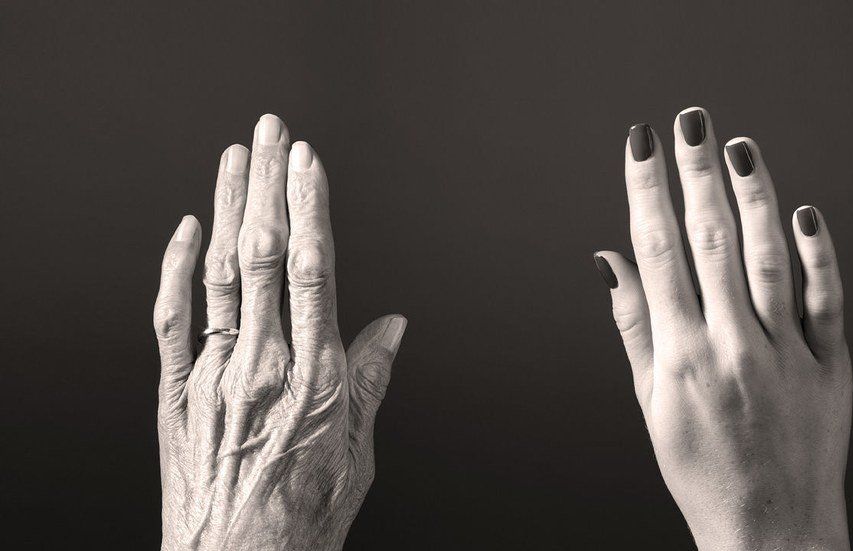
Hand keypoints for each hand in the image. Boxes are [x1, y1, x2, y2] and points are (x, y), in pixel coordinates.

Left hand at [153, 115, 406, 550]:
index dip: (310, 208)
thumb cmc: (300, 517)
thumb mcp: (359, 452)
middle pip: (266, 256)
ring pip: (221, 273)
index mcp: (318, 377)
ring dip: (229, 209)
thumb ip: (373, 379)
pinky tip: (187, 228)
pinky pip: (172, 318)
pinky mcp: (177, 391)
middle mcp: (265, 365)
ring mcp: (216, 375)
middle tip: (272, 132)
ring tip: (236, 158)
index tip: (308, 163)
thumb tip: (393, 324)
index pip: (315, 270)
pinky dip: (177, 268)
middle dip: (269, 186)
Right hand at [594, 108, 850, 549]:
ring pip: (768, 259)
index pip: (656, 253)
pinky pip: (826, 300)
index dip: (645, 191)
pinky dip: (818, 254)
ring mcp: (785, 354)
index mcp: (680, 356)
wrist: (770, 531)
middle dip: (696, 174)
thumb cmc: (701, 470)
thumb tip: (609, 262)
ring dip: (753, 198)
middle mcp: (731, 347)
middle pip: (710, 242)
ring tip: (739, 148)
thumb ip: (634, 325)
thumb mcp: (651, 402)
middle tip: (690, 122)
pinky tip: (803, 213)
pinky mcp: (830, 365)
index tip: (639, 146)